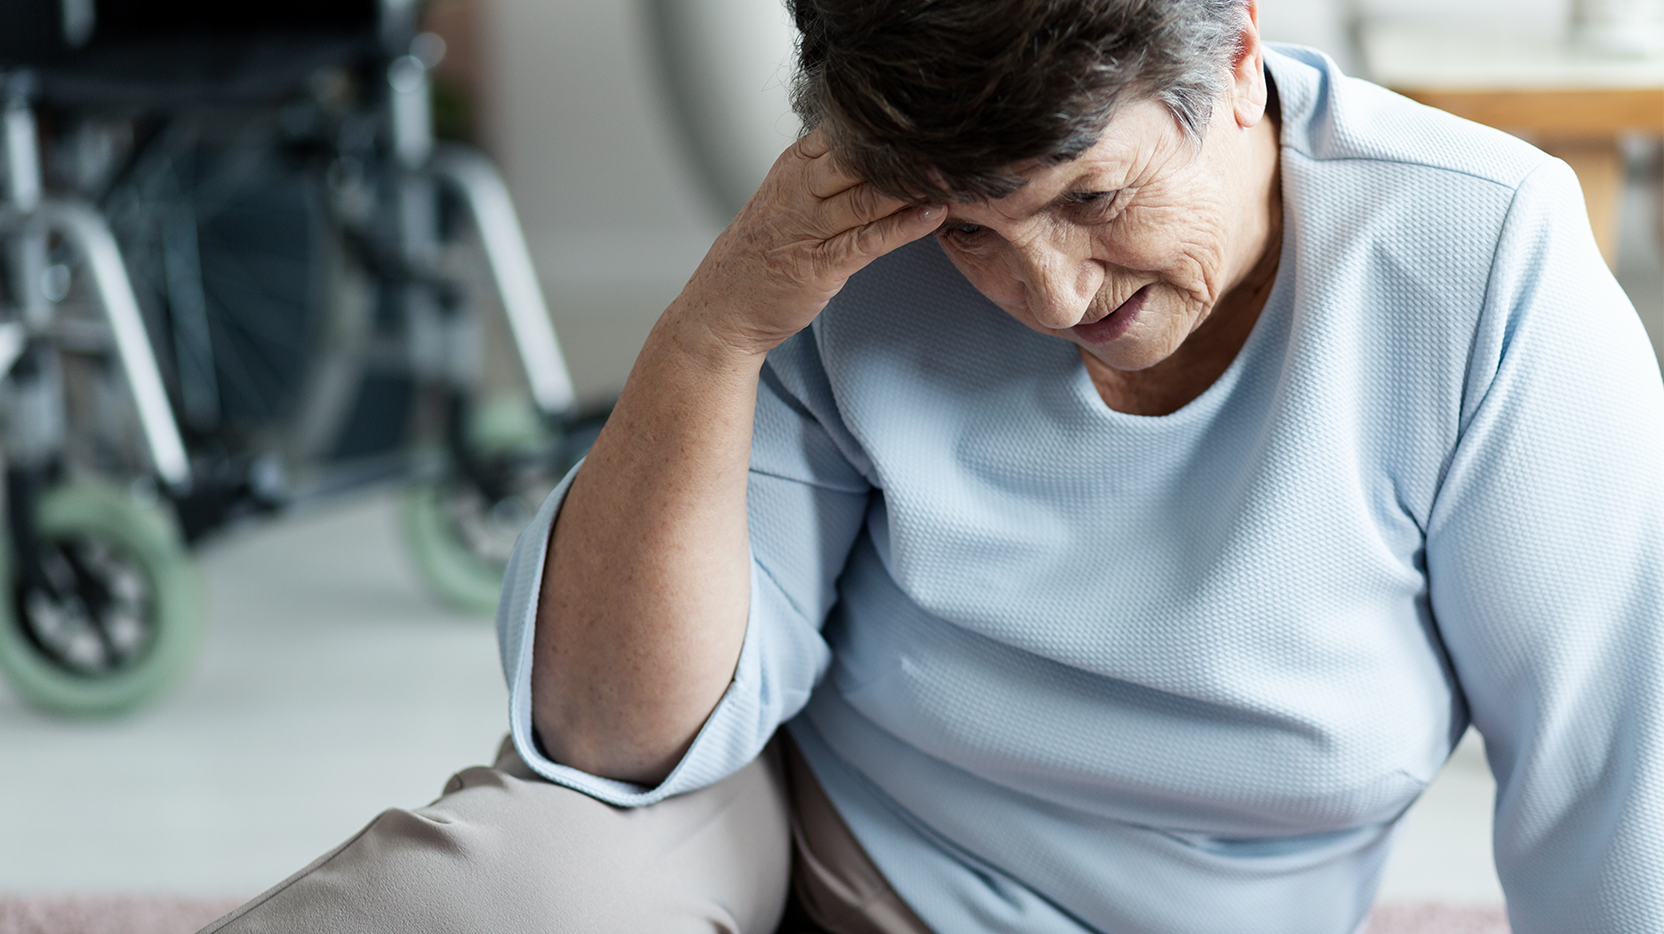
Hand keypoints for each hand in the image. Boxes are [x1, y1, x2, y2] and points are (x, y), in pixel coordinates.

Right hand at [671, 128, 944, 358]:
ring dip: (914, 183)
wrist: (722, 308)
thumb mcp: (787, 196)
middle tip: (953, 136)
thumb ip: (826, 171)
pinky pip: (867, 240)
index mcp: (794, 167)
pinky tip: (932, 215)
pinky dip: (902, 227)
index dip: (887, 121)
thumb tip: (877, 148)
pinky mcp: (819, 265)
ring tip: (954, 171)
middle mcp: (800, 190)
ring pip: (867, 194)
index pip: (845, 129)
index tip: (931, 114)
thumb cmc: (760, 253)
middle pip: (859, 156)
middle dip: (906, 147)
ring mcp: (809, 228)